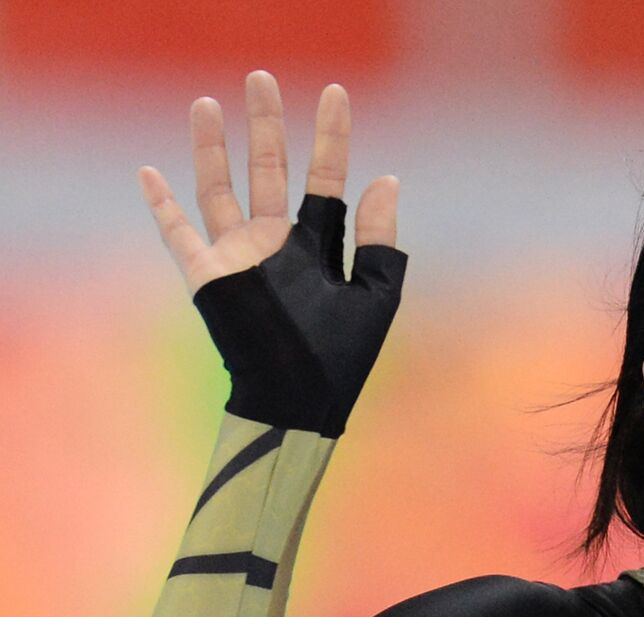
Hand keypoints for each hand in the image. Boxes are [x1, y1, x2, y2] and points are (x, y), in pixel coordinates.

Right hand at [138, 70, 407, 437]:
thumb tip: (386, 179)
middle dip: (267, 126)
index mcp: (320, 247)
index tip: (336, 94)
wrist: (299, 404)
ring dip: (213, 148)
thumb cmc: (343, 359)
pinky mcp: (209, 278)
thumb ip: (382, 241)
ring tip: (208, 103)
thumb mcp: (377, 297)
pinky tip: (150, 173)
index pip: (326, 180)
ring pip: (221, 190)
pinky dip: (163, 206)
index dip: (332, 138)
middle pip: (270, 172)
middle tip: (264, 78)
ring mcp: (240, 259)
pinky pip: (180, 236)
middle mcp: (278, 245)